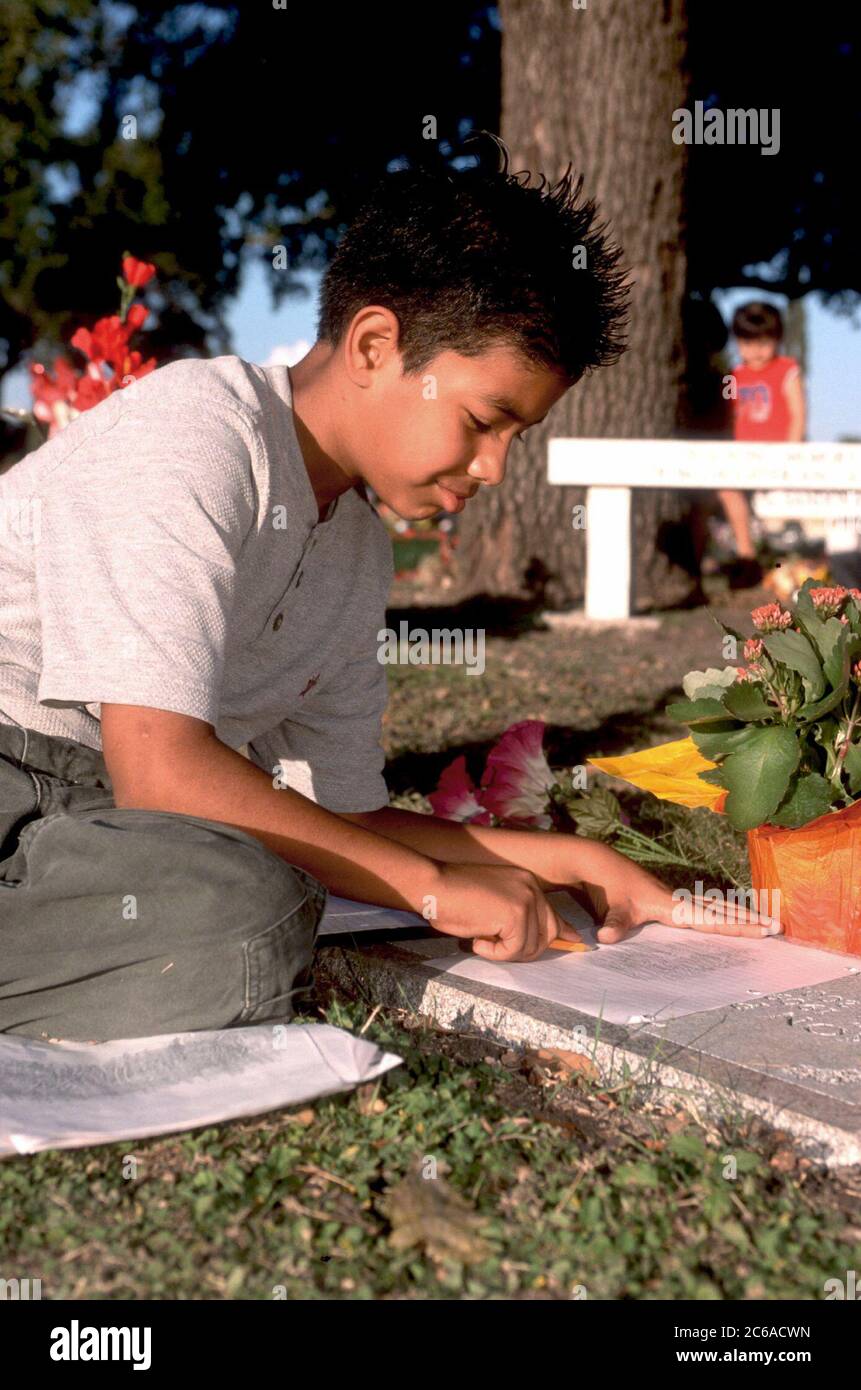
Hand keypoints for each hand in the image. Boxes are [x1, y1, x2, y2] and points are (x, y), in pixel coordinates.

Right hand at [431, 861, 588, 961]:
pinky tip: (477, 941)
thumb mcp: (491, 905)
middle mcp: (532, 888)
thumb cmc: (451, 898)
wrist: (432, 886)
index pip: (553, 914)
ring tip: (481, 939)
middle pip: (548, 934)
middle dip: (527, 950)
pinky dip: (495, 953)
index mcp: (526, 883)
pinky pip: (513, 950)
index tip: (574, 941)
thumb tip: (529, 945)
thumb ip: (512, 919)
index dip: (562, 932)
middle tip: (498, 948)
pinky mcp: (516, 914)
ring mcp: (526, 900)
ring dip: (505, 952)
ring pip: (530, 947)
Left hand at [570, 842, 781, 942]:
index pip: (712, 920)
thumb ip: (613, 923)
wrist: (602, 863)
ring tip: (766, 923)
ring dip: (740, 915)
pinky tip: (732, 918)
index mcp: (674, 906)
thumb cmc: (610, 887)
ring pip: (717, 908)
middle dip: (750, 920)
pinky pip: (706, 908)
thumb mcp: (612, 907)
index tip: (763, 930)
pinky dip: (724, 913)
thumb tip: (605, 939)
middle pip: (722, 912)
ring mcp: (678, 899)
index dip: (738, 926)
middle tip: (779, 928)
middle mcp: (681, 901)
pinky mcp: (672, 900)